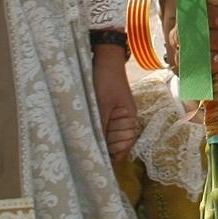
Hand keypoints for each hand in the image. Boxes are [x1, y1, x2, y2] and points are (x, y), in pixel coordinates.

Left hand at [92, 46, 139, 161]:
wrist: (105, 59)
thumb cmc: (106, 81)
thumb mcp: (101, 105)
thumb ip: (101, 128)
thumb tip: (98, 150)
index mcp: (130, 119)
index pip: (124, 147)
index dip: (112, 154)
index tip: (97, 159)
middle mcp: (127, 120)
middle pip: (118, 145)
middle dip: (106, 147)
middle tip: (90, 145)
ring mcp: (118, 116)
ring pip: (111, 138)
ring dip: (100, 139)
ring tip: (87, 137)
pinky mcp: (109, 111)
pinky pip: (105, 128)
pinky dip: (98, 131)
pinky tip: (88, 131)